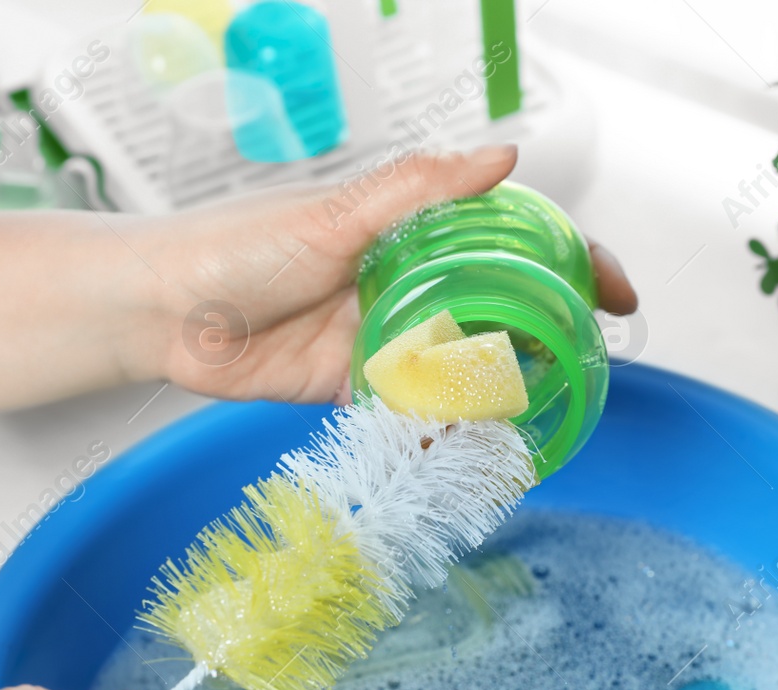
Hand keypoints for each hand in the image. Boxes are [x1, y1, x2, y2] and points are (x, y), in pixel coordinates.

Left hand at [140, 145, 638, 404]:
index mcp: (410, 232)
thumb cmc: (236, 247)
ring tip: (537, 412)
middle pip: (497, 309)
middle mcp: (406, 282)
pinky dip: (439, 428)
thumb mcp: (336, 214)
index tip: (614, 294)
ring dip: (499, 388)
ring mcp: (383, 337)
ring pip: (461, 365)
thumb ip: (418, 191)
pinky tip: (468, 445)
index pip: (509, 243)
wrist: (163, 312)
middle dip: (547, 337)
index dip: (568, 265)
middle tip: (583, 367)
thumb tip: (503, 157)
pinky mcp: (352, 387)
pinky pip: (410, 411)